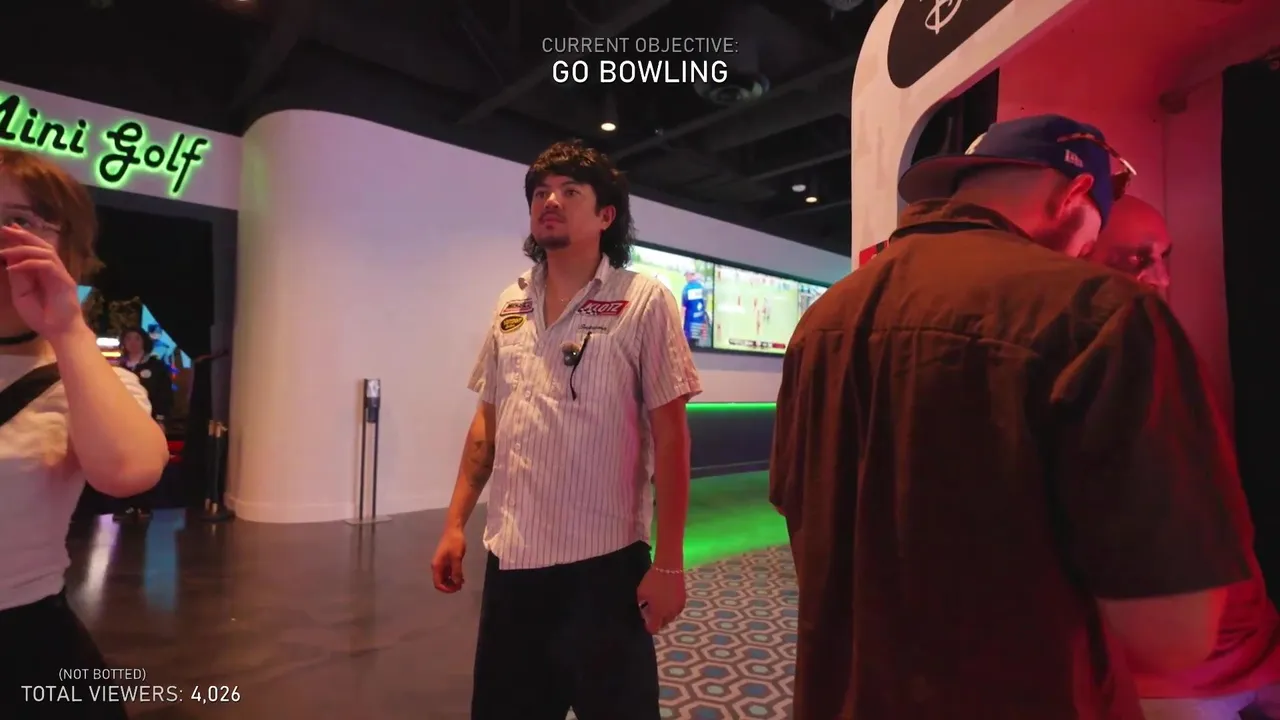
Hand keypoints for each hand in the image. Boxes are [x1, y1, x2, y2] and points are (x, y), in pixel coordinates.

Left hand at [0, 225, 84, 340]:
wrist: (60, 332)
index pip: (34, 251)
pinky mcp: (65, 281)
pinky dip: (29, 263)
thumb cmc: (42, 318)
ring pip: (45, 252)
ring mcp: (60, 274)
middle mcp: (54, 270)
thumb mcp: (22, 296)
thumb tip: (11, 260)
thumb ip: (18, 278)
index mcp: (43, 273)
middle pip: (42, 246)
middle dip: (23, 236)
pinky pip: (47, 265)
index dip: (22, 239)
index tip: (8, 230)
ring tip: (6, 250)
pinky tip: (13, 267)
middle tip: (6, 229)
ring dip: (24, 248)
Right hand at [431, 528, 466, 592]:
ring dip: (453, 581)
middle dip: (450, 586)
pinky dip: (454, 576)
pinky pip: (448, 572)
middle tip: (461, 586)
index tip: (456, 589)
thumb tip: (456, 584)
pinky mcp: (446, 561)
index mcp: (437, 566)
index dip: (446, 589)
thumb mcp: (457, 558)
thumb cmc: (454, 543)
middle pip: (441, 582)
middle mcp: (437, 566)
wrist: (454, 530)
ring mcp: (442, 564)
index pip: (438, 583)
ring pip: (445, 578)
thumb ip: (456, 571)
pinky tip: (462, 577)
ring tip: (463, 582)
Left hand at [636, 567, 685, 633]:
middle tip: (651, 610)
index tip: (645, 619)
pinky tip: (666, 599)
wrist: (669, 567)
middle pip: (662, 625)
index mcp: (658, 614)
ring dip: (664, 615)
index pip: (653, 629)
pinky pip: (676, 610)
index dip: (648, 626)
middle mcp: (669, 614)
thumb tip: (644, 612)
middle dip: (656, 620)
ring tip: (659, 604)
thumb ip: (642, 606)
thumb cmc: (652, 580)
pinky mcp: (683, 601)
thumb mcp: (641, 594)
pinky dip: (671, 608)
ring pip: (670, 618)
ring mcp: (678, 608)